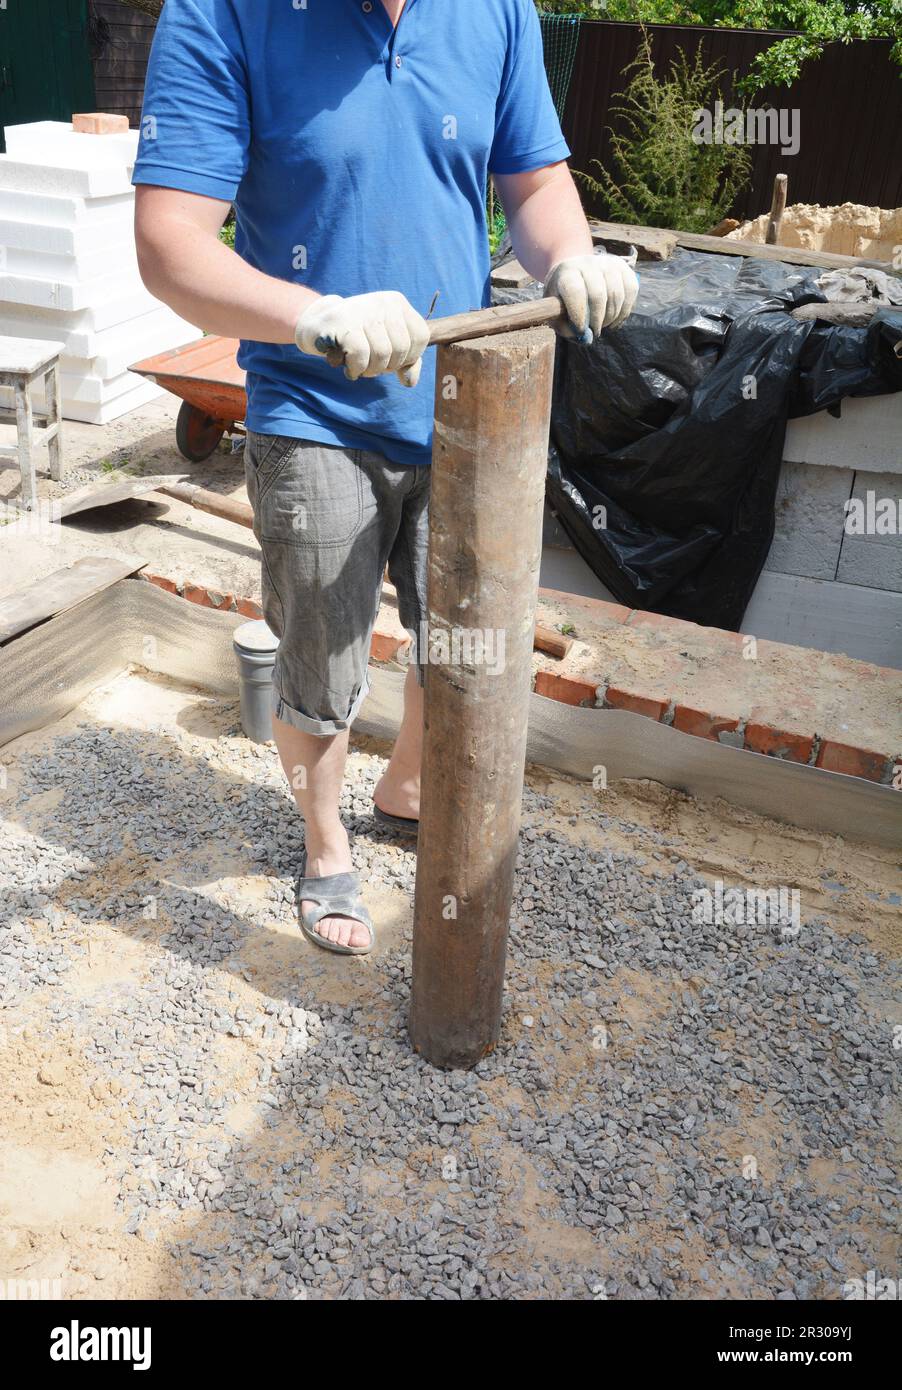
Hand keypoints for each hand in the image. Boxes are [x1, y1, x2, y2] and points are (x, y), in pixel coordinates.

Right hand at [295, 291, 429, 386]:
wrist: (318, 325)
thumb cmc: (357, 337)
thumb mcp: (386, 345)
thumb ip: (406, 362)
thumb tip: (409, 381)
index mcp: (397, 302)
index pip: (420, 336)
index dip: (409, 357)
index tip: (392, 359)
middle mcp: (382, 301)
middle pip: (401, 348)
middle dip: (387, 366)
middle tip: (372, 366)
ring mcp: (362, 309)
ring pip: (382, 354)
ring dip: (371, 370)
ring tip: (360, 366)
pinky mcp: (342, 321)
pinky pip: (361, 356)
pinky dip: (356, 369)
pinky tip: (349, 367)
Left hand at [545, 252, 638, 342]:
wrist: (576, 273)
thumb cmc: (563, 298)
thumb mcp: (556, 313)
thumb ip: (565, 327)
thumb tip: (587, 338)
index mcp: (566, 272)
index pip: (575, 292)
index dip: (579, 315)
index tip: (581, 331)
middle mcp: (587, 262)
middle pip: (598, 295)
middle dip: (597, 320)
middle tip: (594, 331)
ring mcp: (607, 263)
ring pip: (616, 295)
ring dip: (611, 317)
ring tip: (603, 324)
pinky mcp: (623, 267)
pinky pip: (631, 291)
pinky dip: (625, 311)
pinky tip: (615, 319)